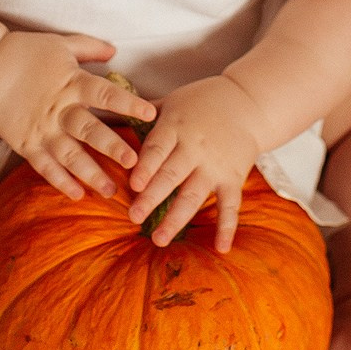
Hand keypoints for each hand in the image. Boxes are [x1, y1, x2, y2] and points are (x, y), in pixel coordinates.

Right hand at [0, 29, 155, 196]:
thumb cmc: (24, 52)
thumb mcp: (60, 44)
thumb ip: (89, 48)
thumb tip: (115, 50)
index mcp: (71, 83)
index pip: (105, 94)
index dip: (128, 104)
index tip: (151, 114)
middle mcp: (59, 109)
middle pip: (89, 131)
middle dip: (113, 147)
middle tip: (134, 163)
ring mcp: (42, 129)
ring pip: (69, 155)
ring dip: (91, 174)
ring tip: (111, 191)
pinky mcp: (25, 143)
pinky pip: (45, 166)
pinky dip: (60, 181)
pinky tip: (77, 194)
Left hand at [126, 75, 265, 251]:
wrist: (248, 102)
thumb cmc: (201, 101)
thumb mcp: (171, 101)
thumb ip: (141, 114)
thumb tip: (102, 115)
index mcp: (175, 126)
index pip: (157, 148)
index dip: (146, 167)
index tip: (134, 185)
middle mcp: (195, 147)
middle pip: (171, 175)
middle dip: (153, 197)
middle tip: (134, 217)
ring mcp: (215, 165)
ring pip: (194, 194)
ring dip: (176, 219)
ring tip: (159, 239)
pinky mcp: (233, 177)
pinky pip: (231, 205)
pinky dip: (227, 227)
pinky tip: (221, 248)